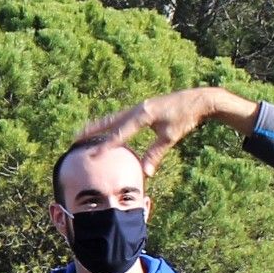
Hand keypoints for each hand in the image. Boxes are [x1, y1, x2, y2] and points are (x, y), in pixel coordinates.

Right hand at [72, 84, 256, 162]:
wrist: (198, 99)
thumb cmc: (186, 118)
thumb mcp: (170, 137)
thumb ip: (156, 153)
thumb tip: (146, 173)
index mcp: (142, 115)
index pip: (120, 133)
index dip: (105, 144)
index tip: (92, 154)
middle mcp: (137, 109)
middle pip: (109, 121)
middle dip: (92, 130)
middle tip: (75, 137)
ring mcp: (139, 107)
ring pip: (114, 118)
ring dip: (99, 125)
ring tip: (84, 131)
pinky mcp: (144, 109)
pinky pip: (122, 117)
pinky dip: (111, 123)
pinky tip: (108, 128)